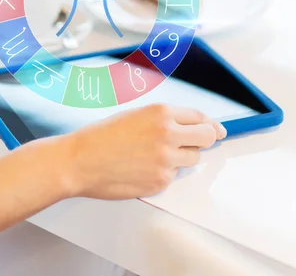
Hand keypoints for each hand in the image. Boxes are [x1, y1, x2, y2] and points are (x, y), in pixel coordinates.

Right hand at [55, 104, 226, 199]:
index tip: (217, 130)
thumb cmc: (100, 137)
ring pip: (192, 159)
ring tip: (152, 156)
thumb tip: (192, 128)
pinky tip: (140, 168)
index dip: (210, 125)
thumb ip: (164, 120)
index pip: (200, 118)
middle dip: (203, 140)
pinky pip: (173, 176)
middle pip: (206, 138)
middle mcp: (168, 134)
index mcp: (161, 113)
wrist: (79, 161)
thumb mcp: (134, 116)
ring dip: (181, 157)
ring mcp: (166, 160)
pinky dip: (162, 173)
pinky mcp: (160, 181)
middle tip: (193, 143)